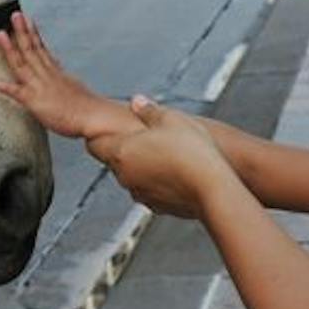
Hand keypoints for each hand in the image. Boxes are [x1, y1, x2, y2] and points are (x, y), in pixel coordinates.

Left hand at [0, 12, 140, 140]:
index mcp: (57, 73)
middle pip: (33, 50)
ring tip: (1, 34)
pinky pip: (17, 92)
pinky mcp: (36, 102)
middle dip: (22, 31)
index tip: (28, 21)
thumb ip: (63, 74)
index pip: (43, 49)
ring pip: (23, 64)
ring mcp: (41, 87)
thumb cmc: (88, 109)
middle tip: (15, 15)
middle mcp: (48, 76)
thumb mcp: (75, 86)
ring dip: (10, 49)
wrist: (95, 117)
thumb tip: (58, 64)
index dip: (34, 34)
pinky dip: (4, 86)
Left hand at [85, 96, 238, 217]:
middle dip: (126, 149)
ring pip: (132, 177)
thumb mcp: (171, 119)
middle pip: (114, 160)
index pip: (94, 144)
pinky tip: (178, 172)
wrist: (214, 189)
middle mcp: (125, 176)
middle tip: (146, 137)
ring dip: (143, 166)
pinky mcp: (157, 207)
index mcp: (121, 152)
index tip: (112, 128)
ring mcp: (140, 194)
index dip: (101, 134)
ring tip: (167, 154)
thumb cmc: (192, 150)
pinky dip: (158, 182)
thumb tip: (137, 102)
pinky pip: (151, 191)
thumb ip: (149, 110)